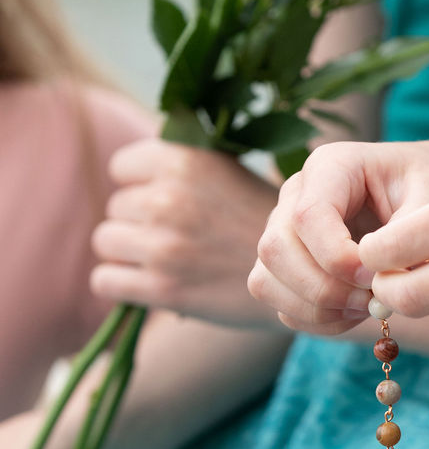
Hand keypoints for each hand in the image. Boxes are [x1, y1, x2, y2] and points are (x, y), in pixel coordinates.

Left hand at [91, 141, 281, 327]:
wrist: (303, 277)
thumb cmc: (259, 223)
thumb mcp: (224, 169)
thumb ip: (179, 164)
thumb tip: (126, 170)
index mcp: (185, 160)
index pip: (122, 167)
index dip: (141, 185)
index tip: (166, 202)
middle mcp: (170, 198)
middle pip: (115, 207)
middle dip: (137, 222)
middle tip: (175, 236)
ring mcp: (164, 244)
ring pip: (105, 242)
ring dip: (127, 253)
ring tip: (162, 260)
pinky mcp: (162, 288)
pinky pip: (105, 281)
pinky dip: (119, 284)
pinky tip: (146, 284)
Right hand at [248, 135, 428, 333]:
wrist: (428, 190)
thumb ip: (413, 233)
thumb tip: (384, 279)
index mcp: (331, 166)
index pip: (308, 216)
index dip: (338, 258)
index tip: (378, 277)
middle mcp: (295, 195)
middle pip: (275, 249)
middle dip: (324, 289)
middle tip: (373, 302)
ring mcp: (285, 231)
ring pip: (266, 281)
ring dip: (316, 309)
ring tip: (366, 307)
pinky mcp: (288, 266)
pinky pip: (282, 305)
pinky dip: (317, 321)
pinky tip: (355, 314)